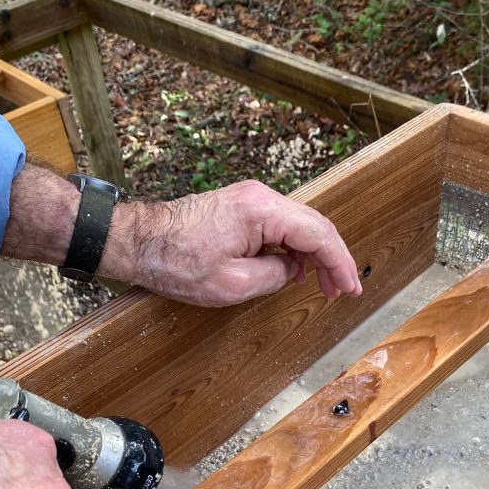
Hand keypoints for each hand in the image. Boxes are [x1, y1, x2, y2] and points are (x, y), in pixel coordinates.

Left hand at [103, 180, 362, 304]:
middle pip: (314, 226)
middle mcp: (260, 197)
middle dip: (332, 260)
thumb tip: (291, 271)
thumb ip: (274, 277)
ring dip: (313, 256)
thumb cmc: (175, 262)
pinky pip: (280, 226)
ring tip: (322, 287)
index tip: (350, 289)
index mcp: (261, 211)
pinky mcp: (240, 208)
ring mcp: (250, 200)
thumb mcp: (232, 284)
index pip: (318, 235)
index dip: (339, 264)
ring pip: (298, 226)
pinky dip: (293, 249)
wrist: (137, 241)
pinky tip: (295, 271)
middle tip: (342, 291)